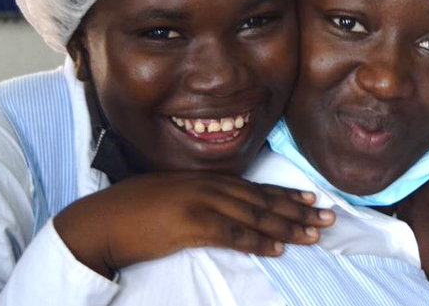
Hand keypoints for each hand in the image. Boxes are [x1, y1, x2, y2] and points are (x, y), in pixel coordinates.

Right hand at [53, 171, 335, 277]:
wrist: (100, 221)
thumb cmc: (130, 211)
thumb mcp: (171, 195)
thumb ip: (198, 198)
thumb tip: (222, 209)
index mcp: (205, 179)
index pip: (255, 187)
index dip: (286, 195)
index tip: (312, 200)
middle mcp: (208, 186)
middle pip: (262, 199)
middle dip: (299, 210)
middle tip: (328, 217)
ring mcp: (201, 203)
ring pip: (255, 216)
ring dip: (288, 226)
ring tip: (314, 234)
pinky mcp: (191, 224)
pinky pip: (233, 234)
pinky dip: (257, 241)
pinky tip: (278, 248)